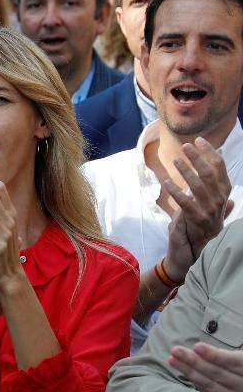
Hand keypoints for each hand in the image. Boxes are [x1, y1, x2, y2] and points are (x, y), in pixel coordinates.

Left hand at [164, 138, 234, 279]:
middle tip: (185, 146)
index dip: (210, 153)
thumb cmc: (199, 224)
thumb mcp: (208, 204)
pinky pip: (186, 204)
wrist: (195, 250)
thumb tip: (220, 167)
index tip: (199, 140)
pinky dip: (176, 192)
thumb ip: (213, 189)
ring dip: (187, 171)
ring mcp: (210, 212)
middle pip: (210, 174)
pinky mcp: (197, 221)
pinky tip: (167, 182)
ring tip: (176, 160)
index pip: (220, 168)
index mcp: (223, 194)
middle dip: (198, 158)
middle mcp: (220, 201)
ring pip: (199, 186)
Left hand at [173, 343, 242, 391]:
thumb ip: (231, 355)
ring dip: (188, 371)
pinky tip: (182, 369)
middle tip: (175, 350)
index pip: (233, 363)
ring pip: (209, 384)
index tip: (197, 346)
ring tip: (172, 359)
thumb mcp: (242, 360)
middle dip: (194, 361)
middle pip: (217, 374)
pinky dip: (194, 380)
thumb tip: (211, 346)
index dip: (214, 355)